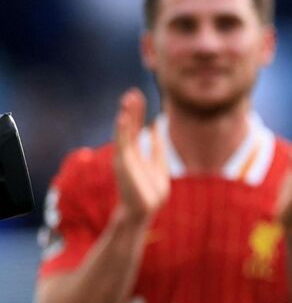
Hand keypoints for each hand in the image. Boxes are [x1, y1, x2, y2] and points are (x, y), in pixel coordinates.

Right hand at [111, 88, 168, 224]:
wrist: (143, 211)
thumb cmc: (150, 190)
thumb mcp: (158, 162)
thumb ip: (157, 144)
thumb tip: (157, 123)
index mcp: (135, 152)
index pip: (135, 127)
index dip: (137, 111)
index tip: (137, 95)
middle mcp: (127, 153)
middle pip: (129, 126)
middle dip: (130, 110)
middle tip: (131, 92)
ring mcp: (124, 158)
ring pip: (125, 132)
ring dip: (126, 115)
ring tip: (127, 99)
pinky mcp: (123, 165)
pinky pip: (123, 144)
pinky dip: (122, 131)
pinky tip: (122, 118)